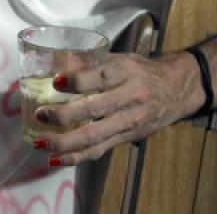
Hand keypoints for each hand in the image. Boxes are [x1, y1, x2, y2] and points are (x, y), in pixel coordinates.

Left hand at [30, 51, 199, 165]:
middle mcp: (129, 97)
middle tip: (41, 115)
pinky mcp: (126, 137)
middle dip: (64, 115)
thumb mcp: (119, 58)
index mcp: (125, 72)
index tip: (55, 81)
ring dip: (64, 142)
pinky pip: (99, 150)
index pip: (99, 77)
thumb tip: (52, 62)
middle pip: (94, 110)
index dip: (76, 80)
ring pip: (94, 135)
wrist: (176, 89)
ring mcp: (128, 121)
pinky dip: (76, 157)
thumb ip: (89, 61)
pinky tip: (55, 159)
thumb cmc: (140, 70)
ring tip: (40, 142)